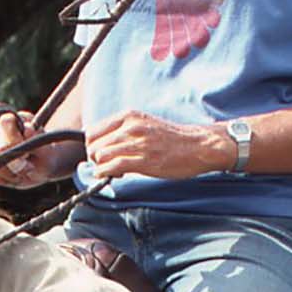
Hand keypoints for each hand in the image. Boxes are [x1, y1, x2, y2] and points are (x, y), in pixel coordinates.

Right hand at [0, 112, 67, 188]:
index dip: (14, 140)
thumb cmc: (46, 154)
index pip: (4, 124)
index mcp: (10, 120)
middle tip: (29, 167)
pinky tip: (20, 176)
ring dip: (11, 173)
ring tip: (26, 171)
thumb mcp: (48, 149)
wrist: (44, 166)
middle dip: (13, 163)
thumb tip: (27, 129)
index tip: (27, 153)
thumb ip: (38, 140)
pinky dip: (10, 180)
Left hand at [85, 110, 234, 179]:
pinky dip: (105, 174)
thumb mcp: (145, 124)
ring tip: (114, 170)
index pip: (92, 130)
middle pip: (93, 145)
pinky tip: (113, 176)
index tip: (101, 153)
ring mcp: (136, 143)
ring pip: (99, 155)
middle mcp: (130, 127)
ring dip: (101, 166)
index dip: (93, 145)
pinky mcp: (143, 160)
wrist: (198, 146)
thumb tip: (102, 144)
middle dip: (96, 158)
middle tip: (107, 164)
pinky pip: (111, 167)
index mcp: (129, 116)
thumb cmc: (173, 139)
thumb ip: (124, 130)